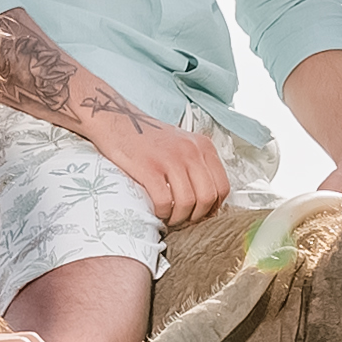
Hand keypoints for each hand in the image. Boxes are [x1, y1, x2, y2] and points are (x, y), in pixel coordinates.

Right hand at [100, 105, 235, 225]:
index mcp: (203, 146)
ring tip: (170, 218)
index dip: (213, 207)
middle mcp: (191, 151)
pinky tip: (157, 210)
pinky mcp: (149, 168)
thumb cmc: (149, 139)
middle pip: (207, 197)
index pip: (222, 186)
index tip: (201, 214)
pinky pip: (165, 201)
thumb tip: (208, 199)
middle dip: (197, 216)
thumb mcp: (183, 144)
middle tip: (184, 220)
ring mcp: (170, 159)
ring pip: (187, 202)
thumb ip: (198, 165)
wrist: (118, 121)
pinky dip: (162, 212)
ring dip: (179, 218)